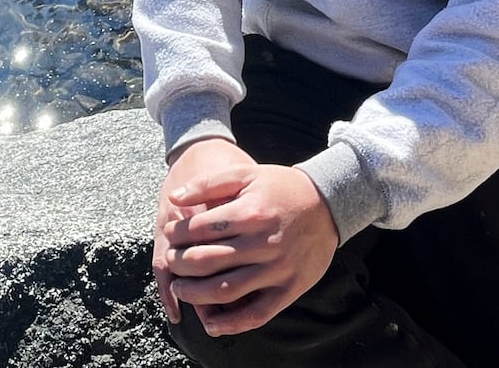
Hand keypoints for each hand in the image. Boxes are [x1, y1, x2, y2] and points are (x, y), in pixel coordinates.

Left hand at [156, 148, 339, 336]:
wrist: (328, 203)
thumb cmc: (281, 187)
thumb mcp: (246, 174)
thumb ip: (207, 184)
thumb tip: (174, 198)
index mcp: (250, 213)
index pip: (199, 229)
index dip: (177, 234)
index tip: (170, 234)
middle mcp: (262, 244)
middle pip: (207, 261)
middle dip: (180, 264)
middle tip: (171, 262)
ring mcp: (276, 270)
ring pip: (225, 290)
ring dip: (195, 294)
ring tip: (180, 289)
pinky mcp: (289, 289)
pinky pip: (257, 314)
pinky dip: (232, 324)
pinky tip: (212, 324)